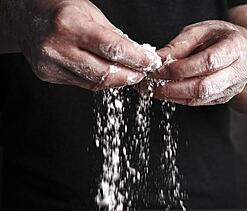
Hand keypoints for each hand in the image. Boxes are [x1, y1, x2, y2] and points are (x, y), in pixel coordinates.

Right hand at [9, 0, 158, 89]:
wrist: (24, 16)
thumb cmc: (59, 8)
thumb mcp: (88, 11)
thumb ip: (111, 35)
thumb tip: (136, 54)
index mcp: (69, 24)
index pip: (111, 48)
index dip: (134, 59)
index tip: (148, 62)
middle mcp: (57, 47)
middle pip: (103, 73)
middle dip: (128, 75)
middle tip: (140, 74)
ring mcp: (50, 64)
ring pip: (93, 83)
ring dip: (115, 81)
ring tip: (127, 75)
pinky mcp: (47, 75)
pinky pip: (81, 85)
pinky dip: (98, 82)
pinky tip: (106, 75)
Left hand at [140, 20, 246, 105]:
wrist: (241, 50)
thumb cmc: (221, 38)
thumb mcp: (202, 31)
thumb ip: (180, 45)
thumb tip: (157, 59)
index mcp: (233, 49)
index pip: (207, 62)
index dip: (181, 68)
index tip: (159, 69)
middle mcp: (235, 72)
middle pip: (202, 87)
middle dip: (172, 89)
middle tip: (152, 85)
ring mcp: (229, 89)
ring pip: (198, 99)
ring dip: (172, 96)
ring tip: (153, 90)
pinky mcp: (220, 99)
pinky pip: (197, 103)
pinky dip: (178, 99)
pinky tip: (165, 93)